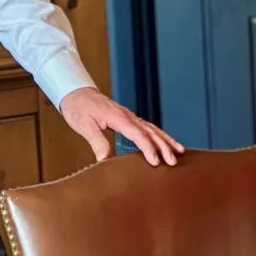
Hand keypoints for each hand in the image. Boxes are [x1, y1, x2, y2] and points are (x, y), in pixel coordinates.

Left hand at [60, 87, 184, 165]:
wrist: (77, 93)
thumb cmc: (79, 108)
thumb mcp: (83, 125)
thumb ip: (96, 141)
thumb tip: (104, 159)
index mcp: (118, 117)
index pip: (138, 134)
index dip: (148, 148)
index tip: (155, 161)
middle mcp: (128, 116)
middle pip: (151, 132)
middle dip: (164, 146)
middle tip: (173, 161)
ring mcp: (130, 117)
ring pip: (153, 129)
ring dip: (166, 141)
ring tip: (179, 152)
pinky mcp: (130, 119)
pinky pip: (149, 128)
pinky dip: (160, 135)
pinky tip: (167, 142)